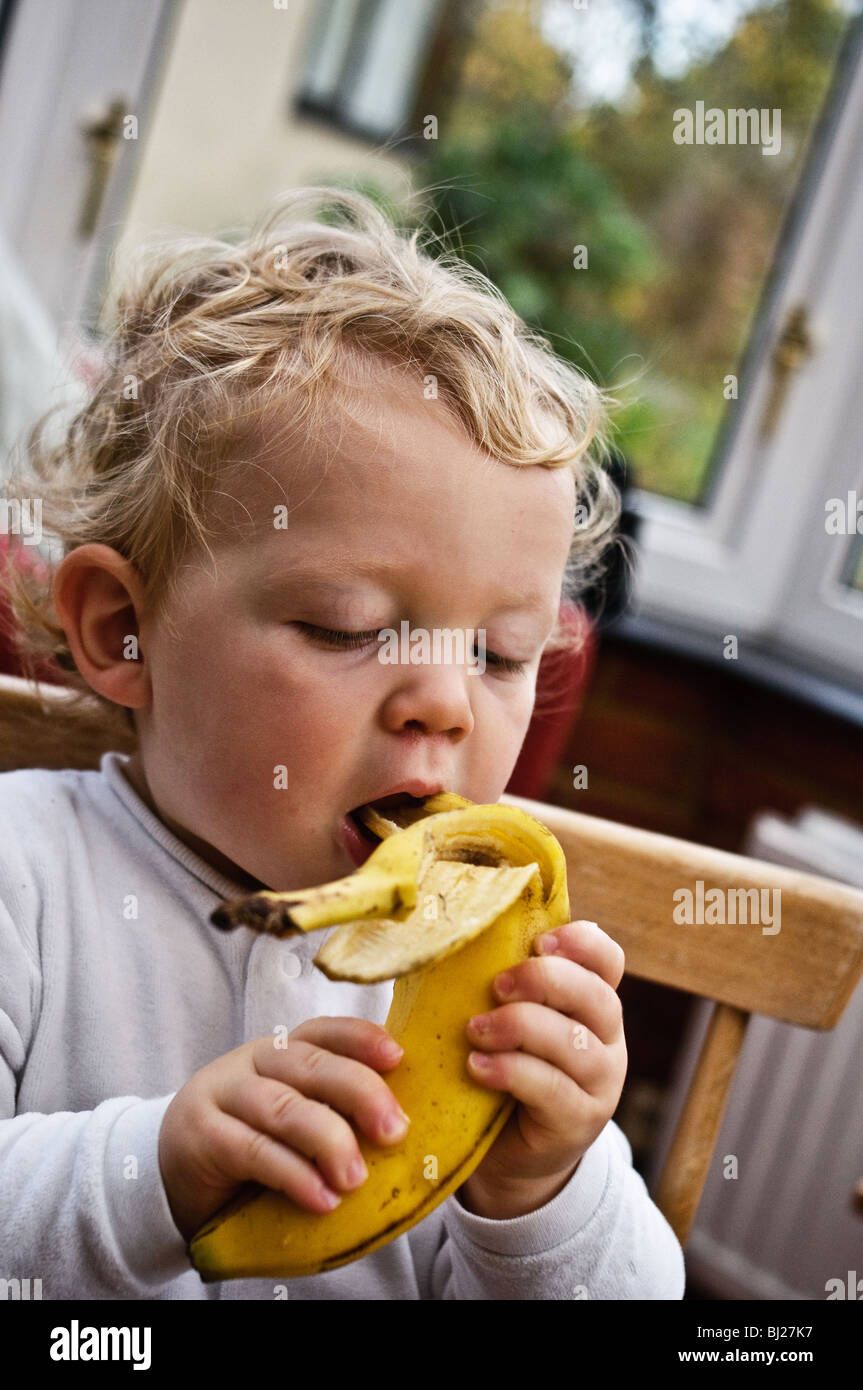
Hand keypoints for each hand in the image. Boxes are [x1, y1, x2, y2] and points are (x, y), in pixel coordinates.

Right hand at [158, 1018, 409, 1241]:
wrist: (169, 1174)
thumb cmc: (247, 1144)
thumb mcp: (289, 1117)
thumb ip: (330, 1110)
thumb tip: (401, 1129)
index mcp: (281, 1051)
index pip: (323, 1031)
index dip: (361, 1038)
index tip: (397, 1057)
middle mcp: (252, 1062)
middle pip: (311, 1065)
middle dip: (359, 1093)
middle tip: (395, 1131)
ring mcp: (223, 1096)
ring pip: (284, 1107)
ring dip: (329, 1140)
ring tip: (356, 1178)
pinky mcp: (202, 1138)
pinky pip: (254, 1151)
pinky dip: (293, 1175)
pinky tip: (321, 1198)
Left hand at [459, 919, 626, 1218]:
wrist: (509, 1153)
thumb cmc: (503, 1068)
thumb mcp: (507, 1019)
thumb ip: (501, 983)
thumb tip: (455, 936)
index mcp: (591, 1003)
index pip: (608, 960)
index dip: (581, 943)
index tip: (538, 940)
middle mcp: (608, 1040)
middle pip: (596, 997)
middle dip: (544, 981)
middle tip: (496, 985)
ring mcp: (600, 1084)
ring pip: (575, 1043)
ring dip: (520, 1027)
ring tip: (475, 1031)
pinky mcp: (580, 1122)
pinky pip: (552, 1088)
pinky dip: (511, 1071)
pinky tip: (477, 1067)